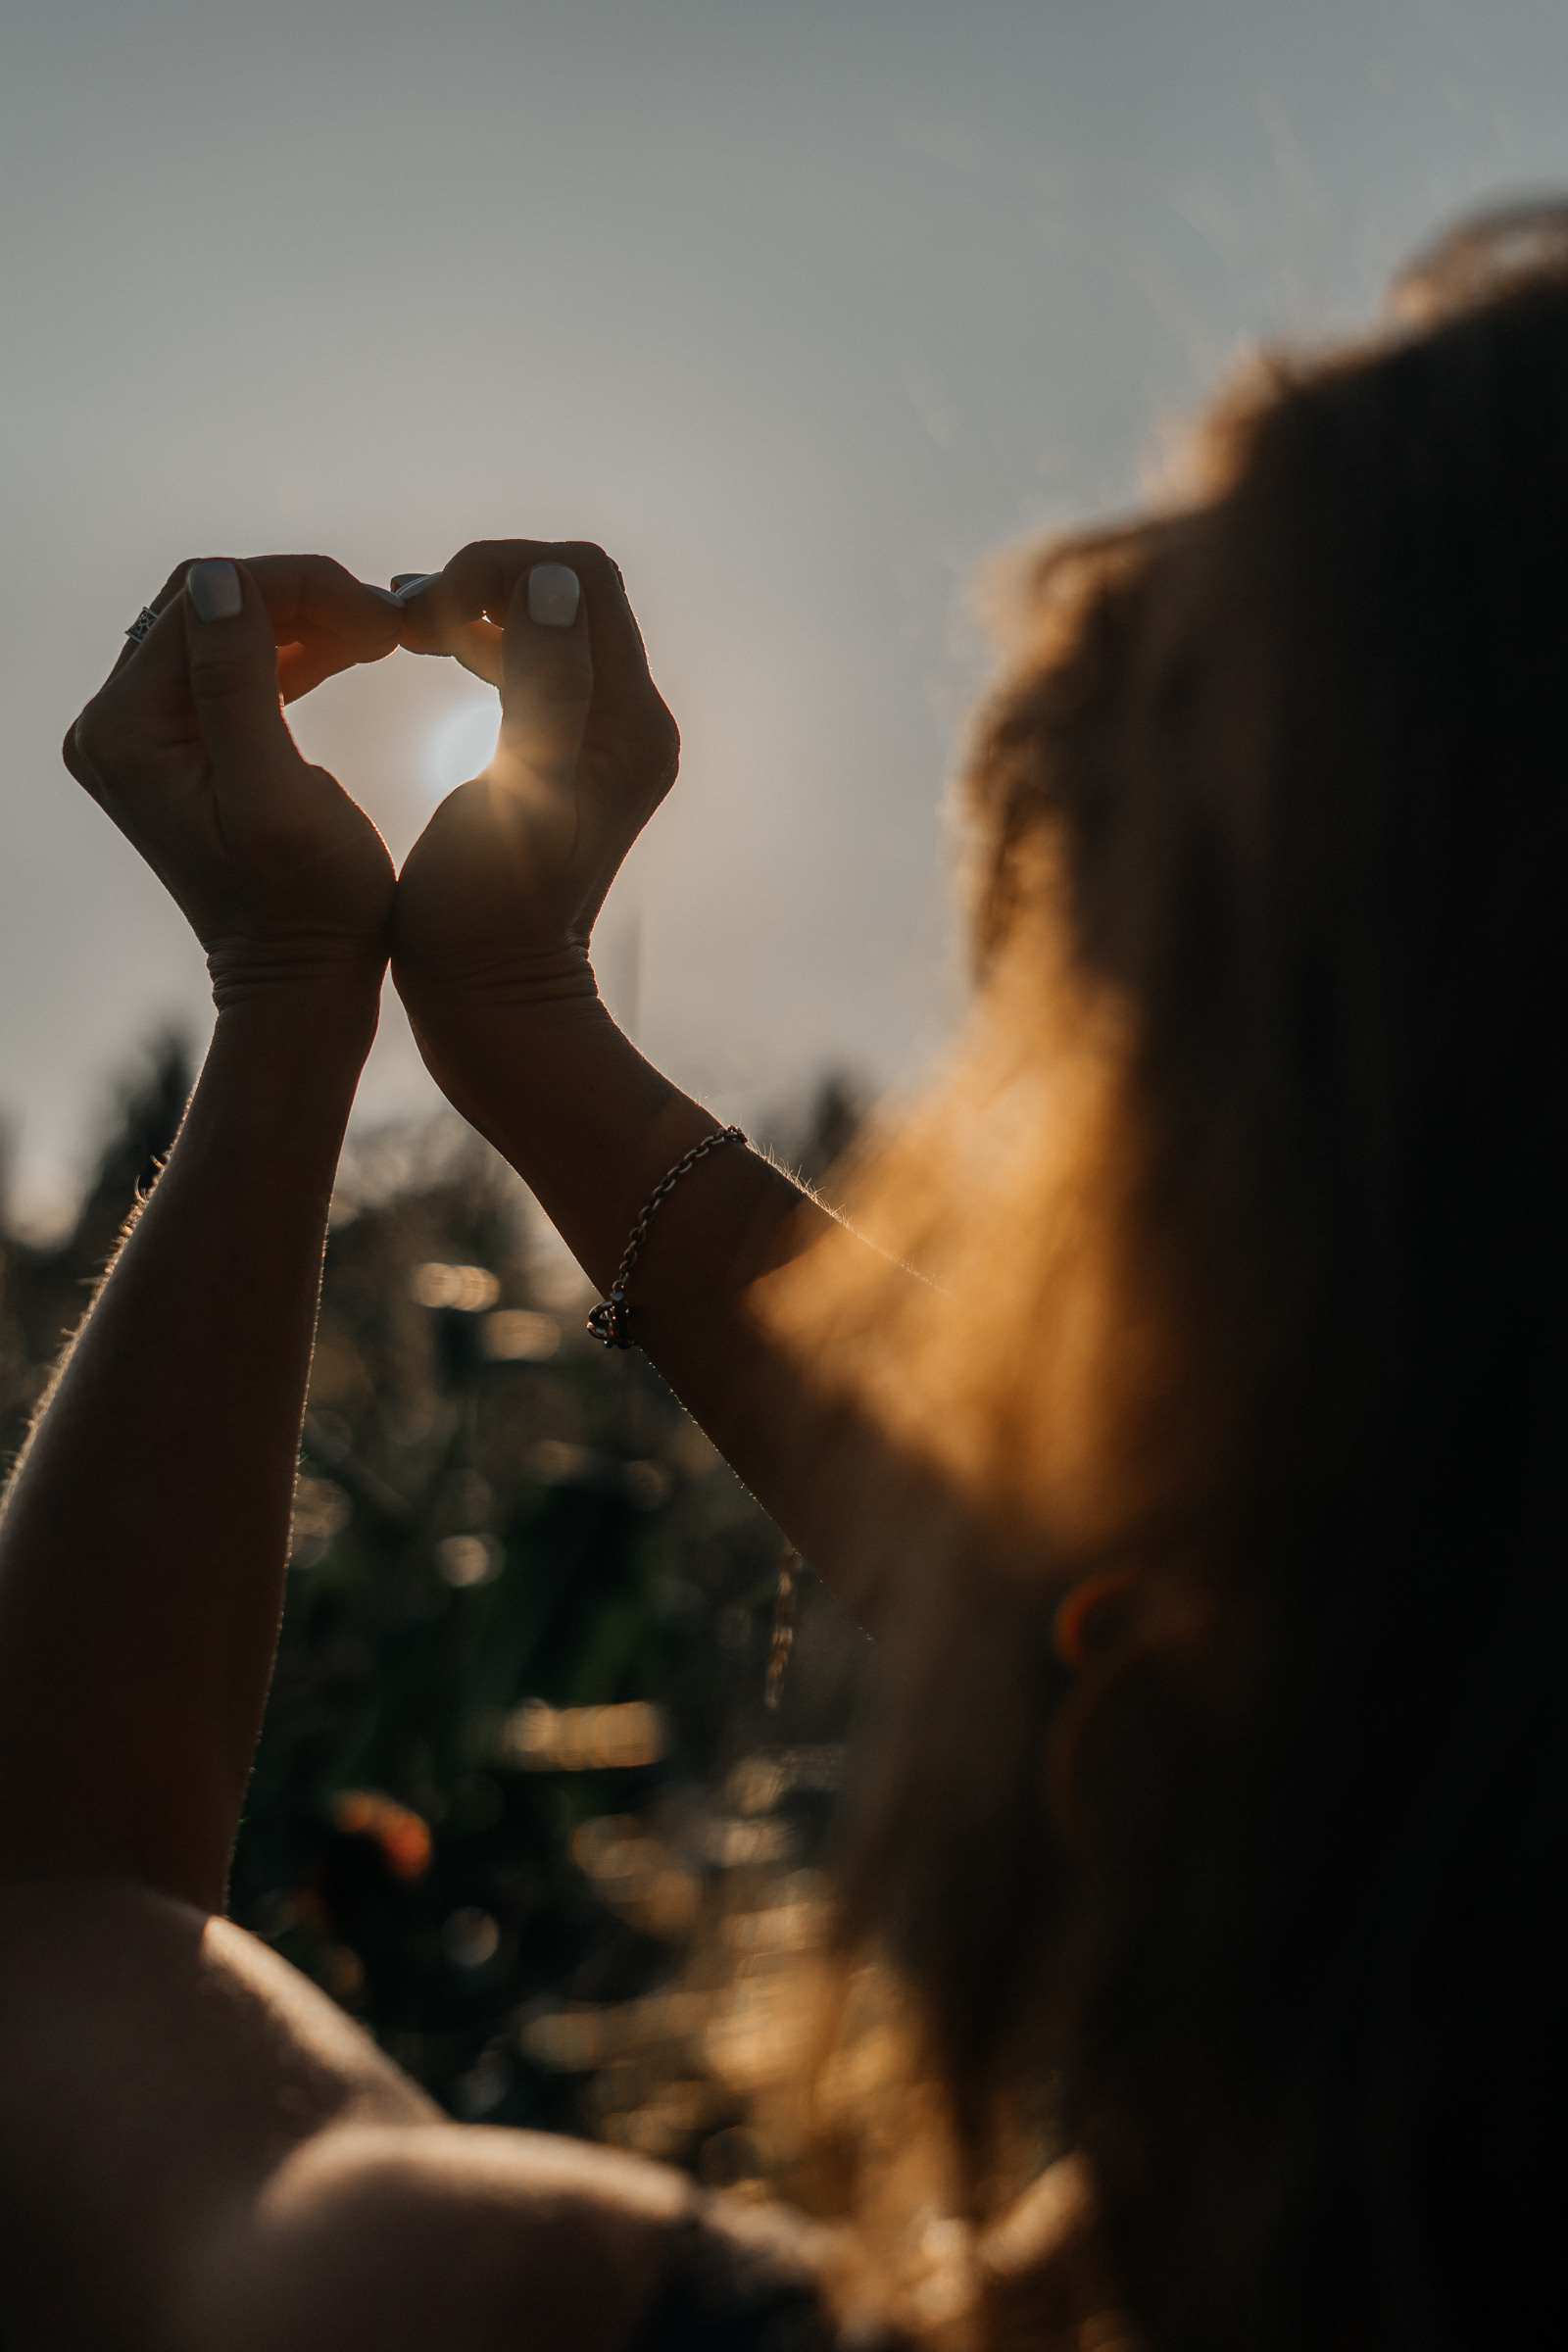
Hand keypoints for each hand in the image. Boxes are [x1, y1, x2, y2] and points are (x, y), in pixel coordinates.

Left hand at [65, 556, 401, 1005]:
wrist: (302, 979)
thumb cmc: (306, 905)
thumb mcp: (277, 797)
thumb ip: (238, 687)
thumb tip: (220, 580)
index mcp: (126, 730)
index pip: (206, 601)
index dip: (299, 586)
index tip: (385, 613)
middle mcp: (115, 724)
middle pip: (208, 606)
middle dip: (303, 596)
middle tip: (389, 621)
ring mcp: (143, 735)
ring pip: (226, 628)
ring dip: (306, 620)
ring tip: (384, 636)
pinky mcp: (180, 747)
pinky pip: (233, 665)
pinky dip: (293, 650)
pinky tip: (354, 653)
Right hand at [392, 541, 678, 1009]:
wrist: (494, 1003)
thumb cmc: (488, 916)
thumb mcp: (516, 795)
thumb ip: (545, 683)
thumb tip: (554, 582)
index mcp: (629, 723)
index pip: (583, 578)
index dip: (500, 567)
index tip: (426, 607)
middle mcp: (631, 722)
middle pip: (569, 590)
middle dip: (485, 580)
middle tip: (404, 616)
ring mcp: (601, 741)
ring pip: (543, 621)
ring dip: (474, 607)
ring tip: (401, 626)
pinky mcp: (565, 758)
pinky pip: (528, 662)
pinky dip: (475, 640)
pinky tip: (418, 649)